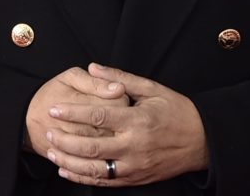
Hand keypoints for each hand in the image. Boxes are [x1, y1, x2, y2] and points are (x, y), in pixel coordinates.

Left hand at [44, 63, 207, 186]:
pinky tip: (67, 171)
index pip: (98, 116)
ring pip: (93, 169)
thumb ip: (120, 79)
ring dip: (68, 162)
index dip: (73, 113)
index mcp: (137, 120)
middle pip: (90, 147)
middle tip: (47, 132)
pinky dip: (82, 177)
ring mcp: (133, 165)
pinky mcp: (135, 178)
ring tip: (52, 153)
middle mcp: (133, 145)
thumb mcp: (152, 88)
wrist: (201, 141)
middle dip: (64, 141)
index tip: (55, 109)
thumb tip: (93, 67)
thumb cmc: (177, 111)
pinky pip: (104, 182)